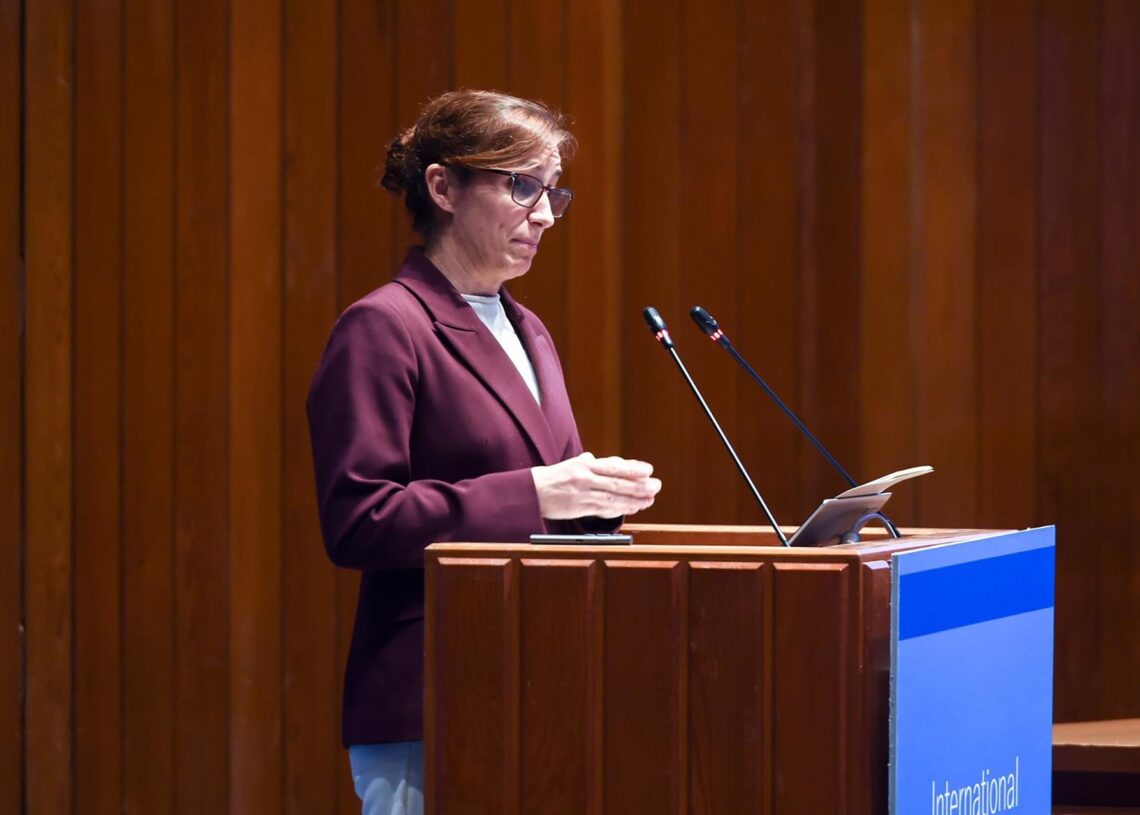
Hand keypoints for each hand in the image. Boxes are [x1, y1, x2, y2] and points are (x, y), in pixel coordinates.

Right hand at [531, 452, 661, 519]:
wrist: (531, 491)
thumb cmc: (553, 478)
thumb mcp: (571, 464)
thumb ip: (589, 464)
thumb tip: (604, 461)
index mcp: (584, 465)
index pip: (613, 466)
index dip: (633, 468)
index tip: (648, 470)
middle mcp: (585, 478)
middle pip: (617, 482)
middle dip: (639, 485)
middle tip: (656, 486)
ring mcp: (582, 493)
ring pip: (613, 497)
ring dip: (634, 499)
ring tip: (650, 500)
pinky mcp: (579, 508)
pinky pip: (603, 509)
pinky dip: (620, 509)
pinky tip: (632, 508)